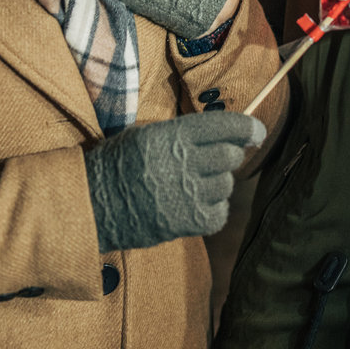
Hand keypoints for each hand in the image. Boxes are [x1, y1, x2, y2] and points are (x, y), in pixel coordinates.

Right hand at [83, 111, 265, 251]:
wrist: (92, 204)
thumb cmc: (118, 164)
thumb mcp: (146, 135)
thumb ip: (183, 132)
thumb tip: (225, 133)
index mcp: (172, 135)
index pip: (223, 126)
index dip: (246, 128)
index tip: (257, 132)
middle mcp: (182, 162)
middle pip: (230, 156)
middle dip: (228, 156)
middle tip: (214, 160)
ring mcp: (185, 194)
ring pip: (226, 185)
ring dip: (217, 184)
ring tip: (193, 185)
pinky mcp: (185, 222)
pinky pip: (219, 213)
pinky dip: (213, 210)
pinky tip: (196, 205)